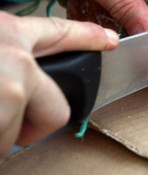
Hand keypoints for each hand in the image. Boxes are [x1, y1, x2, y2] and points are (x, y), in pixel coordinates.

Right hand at [0, 11, 118, 154]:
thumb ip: (5, 56)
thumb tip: (14, 75)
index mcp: (7, 33)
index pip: (60, 33)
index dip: (88, 38)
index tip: (111, 41)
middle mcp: (17, 54)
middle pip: (58, 107)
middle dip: (37, 124)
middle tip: (13, 125)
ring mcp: (12, 81)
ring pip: (26, 129)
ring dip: (3, 132)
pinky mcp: (6, 102)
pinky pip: (5, 142)